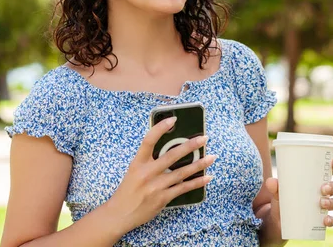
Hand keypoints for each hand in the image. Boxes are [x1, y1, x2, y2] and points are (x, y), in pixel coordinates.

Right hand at [106, 117, 215, 232]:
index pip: (149, 140)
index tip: (173, 119)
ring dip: (199, 164)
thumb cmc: (128, 190)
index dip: (160, 128)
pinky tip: (207, 177)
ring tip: (212, 157)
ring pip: (182, 172)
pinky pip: (183, 188)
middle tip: (204, 138)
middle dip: (190, 146)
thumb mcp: (134, 170)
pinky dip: (197, 182)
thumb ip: (149, 161)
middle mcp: (147, 173)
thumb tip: (171, 150)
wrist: (120, 213)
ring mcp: (156, 186)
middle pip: (171, 155)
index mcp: (138, 163)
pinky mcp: (163, 198)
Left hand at [264, 157, 332, 227]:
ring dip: (332, 202)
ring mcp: (324, 206)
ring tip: (321, 203)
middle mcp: (323, 191)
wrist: (277, 219)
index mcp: (316, 179)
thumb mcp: (277, 191)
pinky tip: (325, 220)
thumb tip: (271, 181)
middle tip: (323, 188)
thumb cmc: (282, 197)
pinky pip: (332, 220)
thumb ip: (274, 186)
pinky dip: (331, 220)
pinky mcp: (321, 219)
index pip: (330, 169)